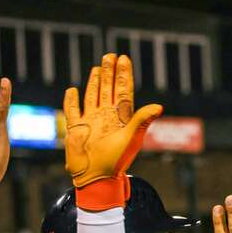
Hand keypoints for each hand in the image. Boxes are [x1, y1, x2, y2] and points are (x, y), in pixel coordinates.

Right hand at [63, 53, 160, 208]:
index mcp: (121, 118)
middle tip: (111, 55)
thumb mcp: (132, 138)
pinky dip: (71, 100)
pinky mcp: (76, 128)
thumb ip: (142, 120)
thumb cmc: (117, 160)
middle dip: (110, 73)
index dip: (124, 75)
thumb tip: (159, 106)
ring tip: (98, 67)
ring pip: (92, 96)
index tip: (124, 58)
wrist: (96, 177)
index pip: (123, 91)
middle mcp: (106, 116)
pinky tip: (72, 89)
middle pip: (108, 89)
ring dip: (95, 82)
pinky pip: (73, 110)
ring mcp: (91, 121)